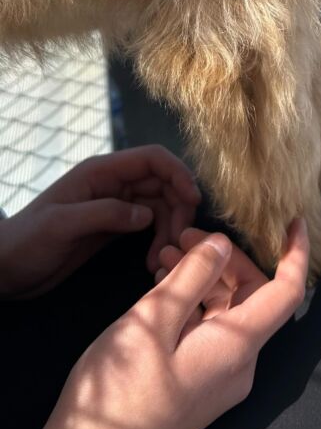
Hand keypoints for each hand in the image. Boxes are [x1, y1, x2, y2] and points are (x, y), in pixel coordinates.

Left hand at [0, 146, 200, 298]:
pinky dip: (157, 241)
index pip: (152, 159)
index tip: (193, 200)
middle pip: (162, 183)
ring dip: (169, 229)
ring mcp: (114, 206)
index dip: (178, 173)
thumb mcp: (63, 225)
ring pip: (159, 206)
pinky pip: (148, 227)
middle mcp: (112, 184)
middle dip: (178, 208)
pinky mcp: (113, 228)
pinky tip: (151, 262)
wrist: (6, 269)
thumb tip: (147, 216)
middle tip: (179, 241)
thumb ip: (106, 215)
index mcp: (101, 172)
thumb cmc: (28, 242)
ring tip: (162, 258)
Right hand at [19, 221, 307, 428]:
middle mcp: (237, 364)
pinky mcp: (198, 384)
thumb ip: (192, 277)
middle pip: (252, 296)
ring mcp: (218, 378)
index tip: (294, 222)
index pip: (286, 292)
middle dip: (225, 259)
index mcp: (237, 347)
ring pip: (227, 312)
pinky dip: (193, 303)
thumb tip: (221, 243)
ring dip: (204, 279)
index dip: (295, 253)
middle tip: (186, 235)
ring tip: (167, 255)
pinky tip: (163, 286)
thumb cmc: (121, 393)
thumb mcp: (153, 321)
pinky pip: (209, 332)